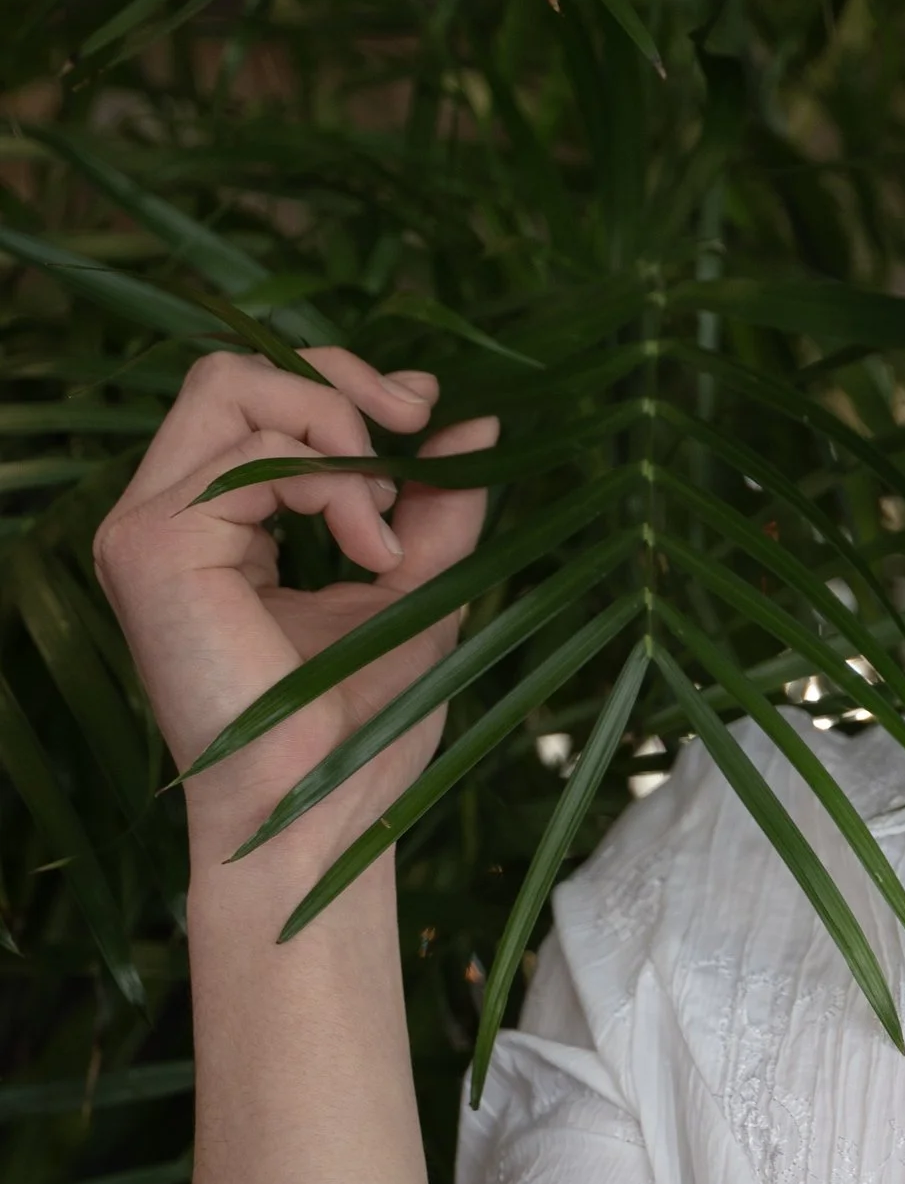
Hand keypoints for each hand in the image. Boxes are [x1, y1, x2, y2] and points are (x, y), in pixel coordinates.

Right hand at [93, 347, 496, 881]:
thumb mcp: (415, 588)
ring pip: (231, 388)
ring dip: (339, 431)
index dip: (342, 385)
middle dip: (338, 380)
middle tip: (416, 425)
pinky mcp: (152, 547)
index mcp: (215, 528)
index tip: (427, 414)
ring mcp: (147, 530)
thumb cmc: (359, 728)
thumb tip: (477, 417)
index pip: (255, 401)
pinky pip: (249, 453)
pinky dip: (331, 483)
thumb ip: (436, 504)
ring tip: (385, 527)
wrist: (322, 810)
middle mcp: (167, 520)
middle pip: (231, 372)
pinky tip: (370, 551)